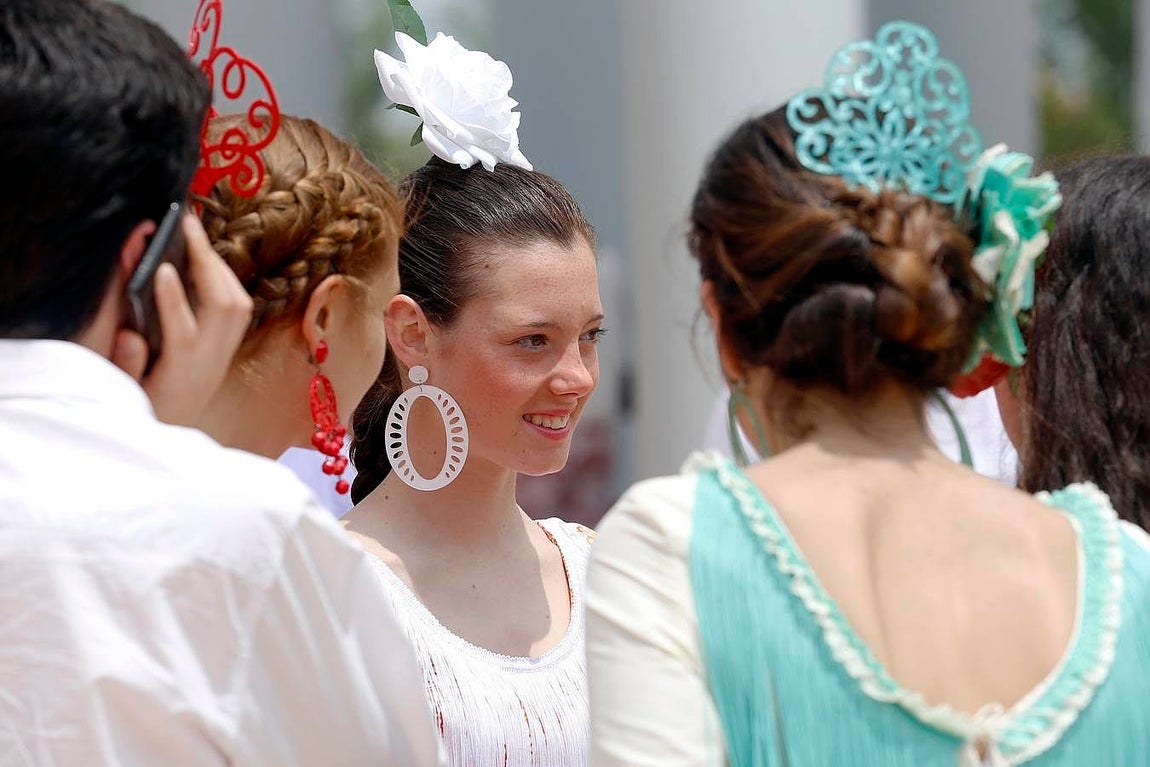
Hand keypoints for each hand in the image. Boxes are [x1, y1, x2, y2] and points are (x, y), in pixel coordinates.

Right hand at [112, 214, 252, 425]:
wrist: (173, 433)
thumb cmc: (143, 410)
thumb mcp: (127, 393)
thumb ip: (127, 365)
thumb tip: (130, 335)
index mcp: (181, 374)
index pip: (184, 333)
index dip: (174, 301)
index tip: (162, 269)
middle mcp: (211, 361)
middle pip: (224, 308)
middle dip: (207, 262)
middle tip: (186, 224)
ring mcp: (224, 353)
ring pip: (238, 304)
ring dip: (219, 265)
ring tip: (195, 234)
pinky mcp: (229, 347)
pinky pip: (240, 306)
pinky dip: (226, 277)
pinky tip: (205, 259)